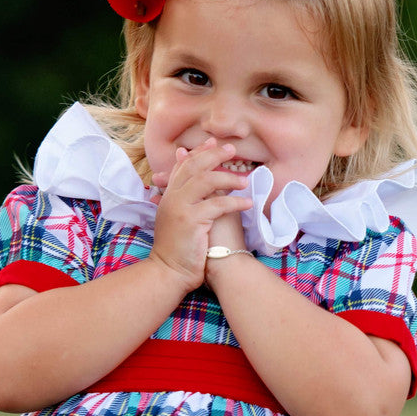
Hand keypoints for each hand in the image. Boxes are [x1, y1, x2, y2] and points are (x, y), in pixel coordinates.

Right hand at [150, 139, 251, 290]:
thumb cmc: (179, 250)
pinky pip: (217, 204)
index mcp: (168, 197)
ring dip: (228, 178)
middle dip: (214, 155)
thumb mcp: (178, 220)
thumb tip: (198, 191)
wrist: (168, 272)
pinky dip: (234, 202)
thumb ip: (185, 200)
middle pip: (193, 167)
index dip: (199, 152)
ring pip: (205, 181)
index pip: (183, 166)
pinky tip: (247, 203)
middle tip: (232, 150)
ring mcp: (179, 208)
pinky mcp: (190, 220)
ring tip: (245, 180)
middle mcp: (172, 198)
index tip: (214, 143)